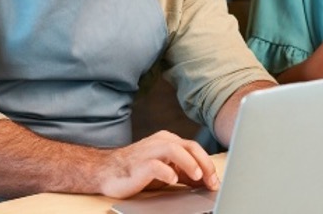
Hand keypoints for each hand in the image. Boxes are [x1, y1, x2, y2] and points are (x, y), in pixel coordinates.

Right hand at [97, 130, 219, 198]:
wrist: (107, 172)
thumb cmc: (138, 171)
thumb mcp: (167, 171)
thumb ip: (185, 172)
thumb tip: (207, 181)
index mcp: (169, 141)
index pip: (195, 148)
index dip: (208, 164)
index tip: (215, 181)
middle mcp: (161, 142)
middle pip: (190, 146)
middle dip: (205, 164)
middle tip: (212, 181)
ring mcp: (150, 151)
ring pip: (175, 150)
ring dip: (189, 163)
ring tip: (198, 177)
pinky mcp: (139, 164)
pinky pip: (156, 165)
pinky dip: (167, 172)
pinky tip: (173, 180)